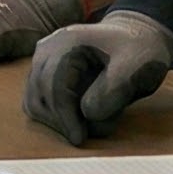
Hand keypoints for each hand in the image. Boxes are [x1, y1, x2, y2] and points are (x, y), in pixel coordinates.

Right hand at [21, 12, 172, 145]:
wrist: (135, 34)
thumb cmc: (139, 50)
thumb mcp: (135, 68)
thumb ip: (113, 90)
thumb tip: (87, 114)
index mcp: (67, 43)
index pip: (53, 85)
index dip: (64, 116)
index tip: (79, 139)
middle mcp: (47, 49)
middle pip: (38, 94)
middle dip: (59, 120)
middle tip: (83, 136)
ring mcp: (43, 58)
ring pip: (33, 98)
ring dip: (54, 119)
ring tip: (82, 128)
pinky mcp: (45, 69)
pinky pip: (38, 97)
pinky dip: (53, 113)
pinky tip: (75, 118)